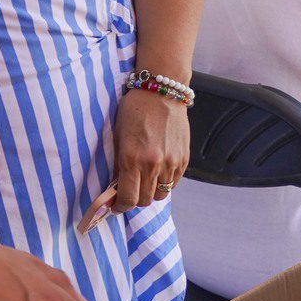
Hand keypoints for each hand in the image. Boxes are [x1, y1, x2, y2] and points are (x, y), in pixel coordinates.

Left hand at [113, 87, 189, 211]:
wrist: (161, 93)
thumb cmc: (134, 111)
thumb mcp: (118, 137)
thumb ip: (119, 165)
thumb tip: (117, 187)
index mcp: (132, 159)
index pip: (128, 199)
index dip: (120, 207)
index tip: (116, 206)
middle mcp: (153, 164)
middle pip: (145, 200)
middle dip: (135, 200)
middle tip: (129, 192)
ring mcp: (171, 162)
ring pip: (161, 195)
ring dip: (151, 192)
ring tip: (144, 181)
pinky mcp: (183, 159)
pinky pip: (173, 183)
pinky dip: (164, 183)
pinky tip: (157, 172)